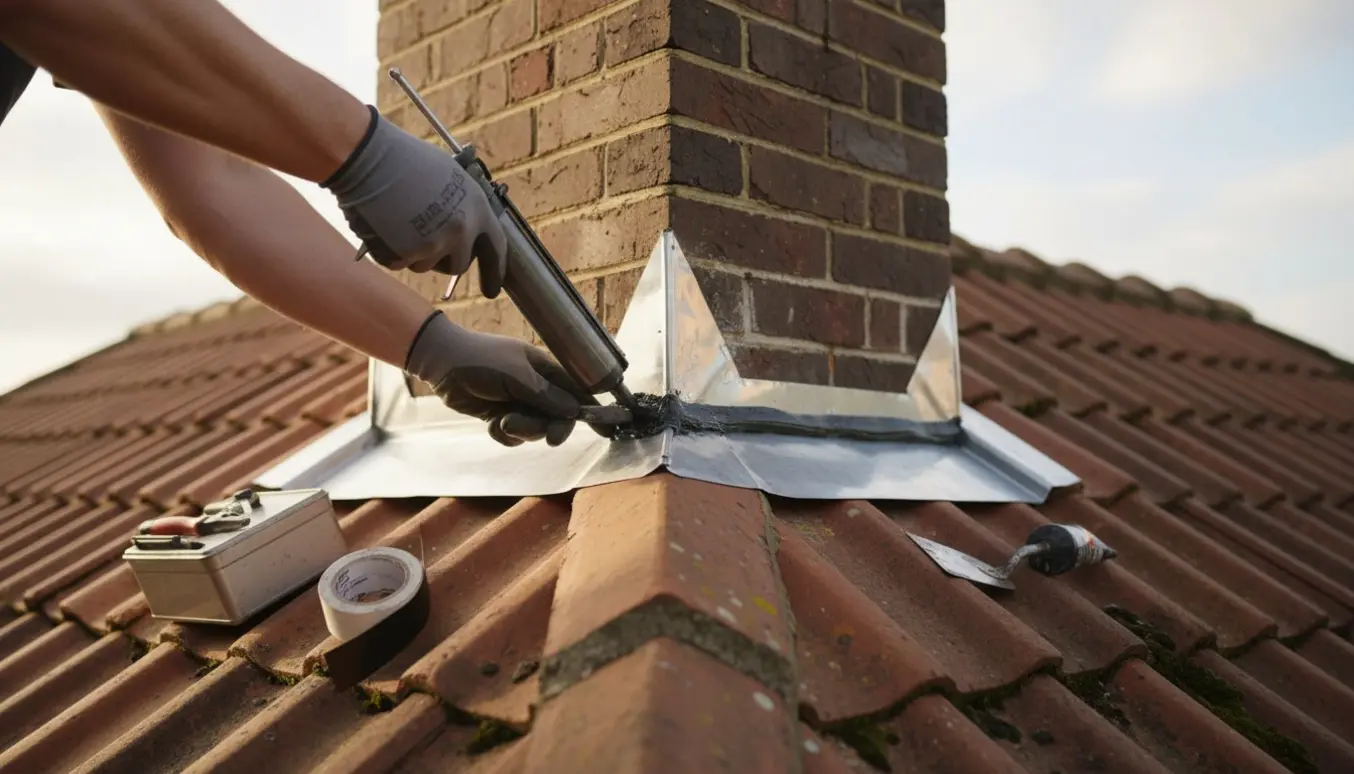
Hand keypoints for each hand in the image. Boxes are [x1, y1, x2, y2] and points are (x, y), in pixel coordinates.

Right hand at [322, 106, 507, 297]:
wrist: (369, 158)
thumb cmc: (405, 159)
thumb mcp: (450, 176)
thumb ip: (463, 206)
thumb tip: (467, 228)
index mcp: (476, 208)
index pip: (496, 249)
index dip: (494, 271)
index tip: (492, 289)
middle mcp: (459, 231)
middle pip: (458, 265)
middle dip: (444, 258)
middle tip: (425, 239)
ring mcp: (432, 245)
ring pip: (425, 266)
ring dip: (414, 252)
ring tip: (399, 220)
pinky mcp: (404, 255)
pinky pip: (399, 263)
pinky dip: (390, 250)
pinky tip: (384, 224)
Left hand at [404, 312, 593, 446]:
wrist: (441, 363)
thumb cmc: (481, 360)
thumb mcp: (516, 375)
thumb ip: (546, 394)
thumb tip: (575, 410)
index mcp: (545, 370)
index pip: (577, 392)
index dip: (592, 411)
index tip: (606, 431)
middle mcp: (536, 388)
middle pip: (558, 417)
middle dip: (549, 427)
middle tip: (548, 438)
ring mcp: (518, 403)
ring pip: (535, 429)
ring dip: (522, 430)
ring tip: (503, 421)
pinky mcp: (500, 416)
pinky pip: (513, 436)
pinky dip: (504, 434)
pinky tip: (492, 424)